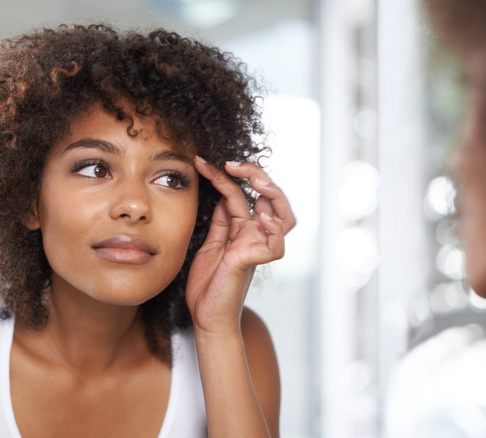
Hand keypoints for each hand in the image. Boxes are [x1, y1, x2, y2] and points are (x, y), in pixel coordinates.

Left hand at [186, 157, 295, 335]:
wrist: (206, 317)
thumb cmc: (208, 285)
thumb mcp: (210, 244)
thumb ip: (220, 221)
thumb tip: (222, 194)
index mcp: (242, 229)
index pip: (241, 193)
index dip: (225, 175)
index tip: (202, 162)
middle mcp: (254, 235)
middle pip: (271, 198)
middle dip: (256, 175)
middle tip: (232, 164)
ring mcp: (257, 248)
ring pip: (284, 216)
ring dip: (273, 195)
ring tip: (255, 182)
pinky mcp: (254, 262)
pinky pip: (276, 244)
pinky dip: (273, 229)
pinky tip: (260, 218)